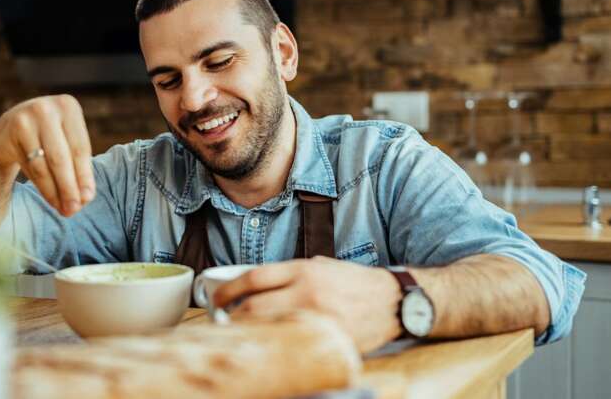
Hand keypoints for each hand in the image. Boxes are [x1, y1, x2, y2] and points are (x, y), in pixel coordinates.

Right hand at [0, 95, 94, 215]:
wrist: (5, 132)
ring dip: (56, 191)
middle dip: (70, 186)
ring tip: (64, 209)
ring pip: (45, 164)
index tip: (88, 198)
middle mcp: (48, 108)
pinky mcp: (11, 131)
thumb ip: (77, 167)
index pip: (80, 147)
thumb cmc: (44, 139)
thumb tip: (86, 197)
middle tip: (75, 209)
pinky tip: (51, 199)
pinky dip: (42, 186)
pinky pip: (30, 166)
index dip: (85, 175)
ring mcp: (27, 117)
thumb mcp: (64, 144)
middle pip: (63, 156)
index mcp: (68, 106)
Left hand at [213, 257, 402, 352]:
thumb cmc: (353, 282)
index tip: (217, 298)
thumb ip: (288, 274)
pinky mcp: (326, 339)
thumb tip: (254, 285)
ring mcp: (317, 318)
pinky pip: (289, 344)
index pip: (253, 278)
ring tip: (239, 334)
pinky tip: (266, 346)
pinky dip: (273, 345)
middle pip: (253, 307)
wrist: (393, 301)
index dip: (228, 289)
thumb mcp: (320, 265)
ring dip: (248, 332)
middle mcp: (307, 292)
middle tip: (222, 320)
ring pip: (267, 328)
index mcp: (304, 270)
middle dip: (231, 316)